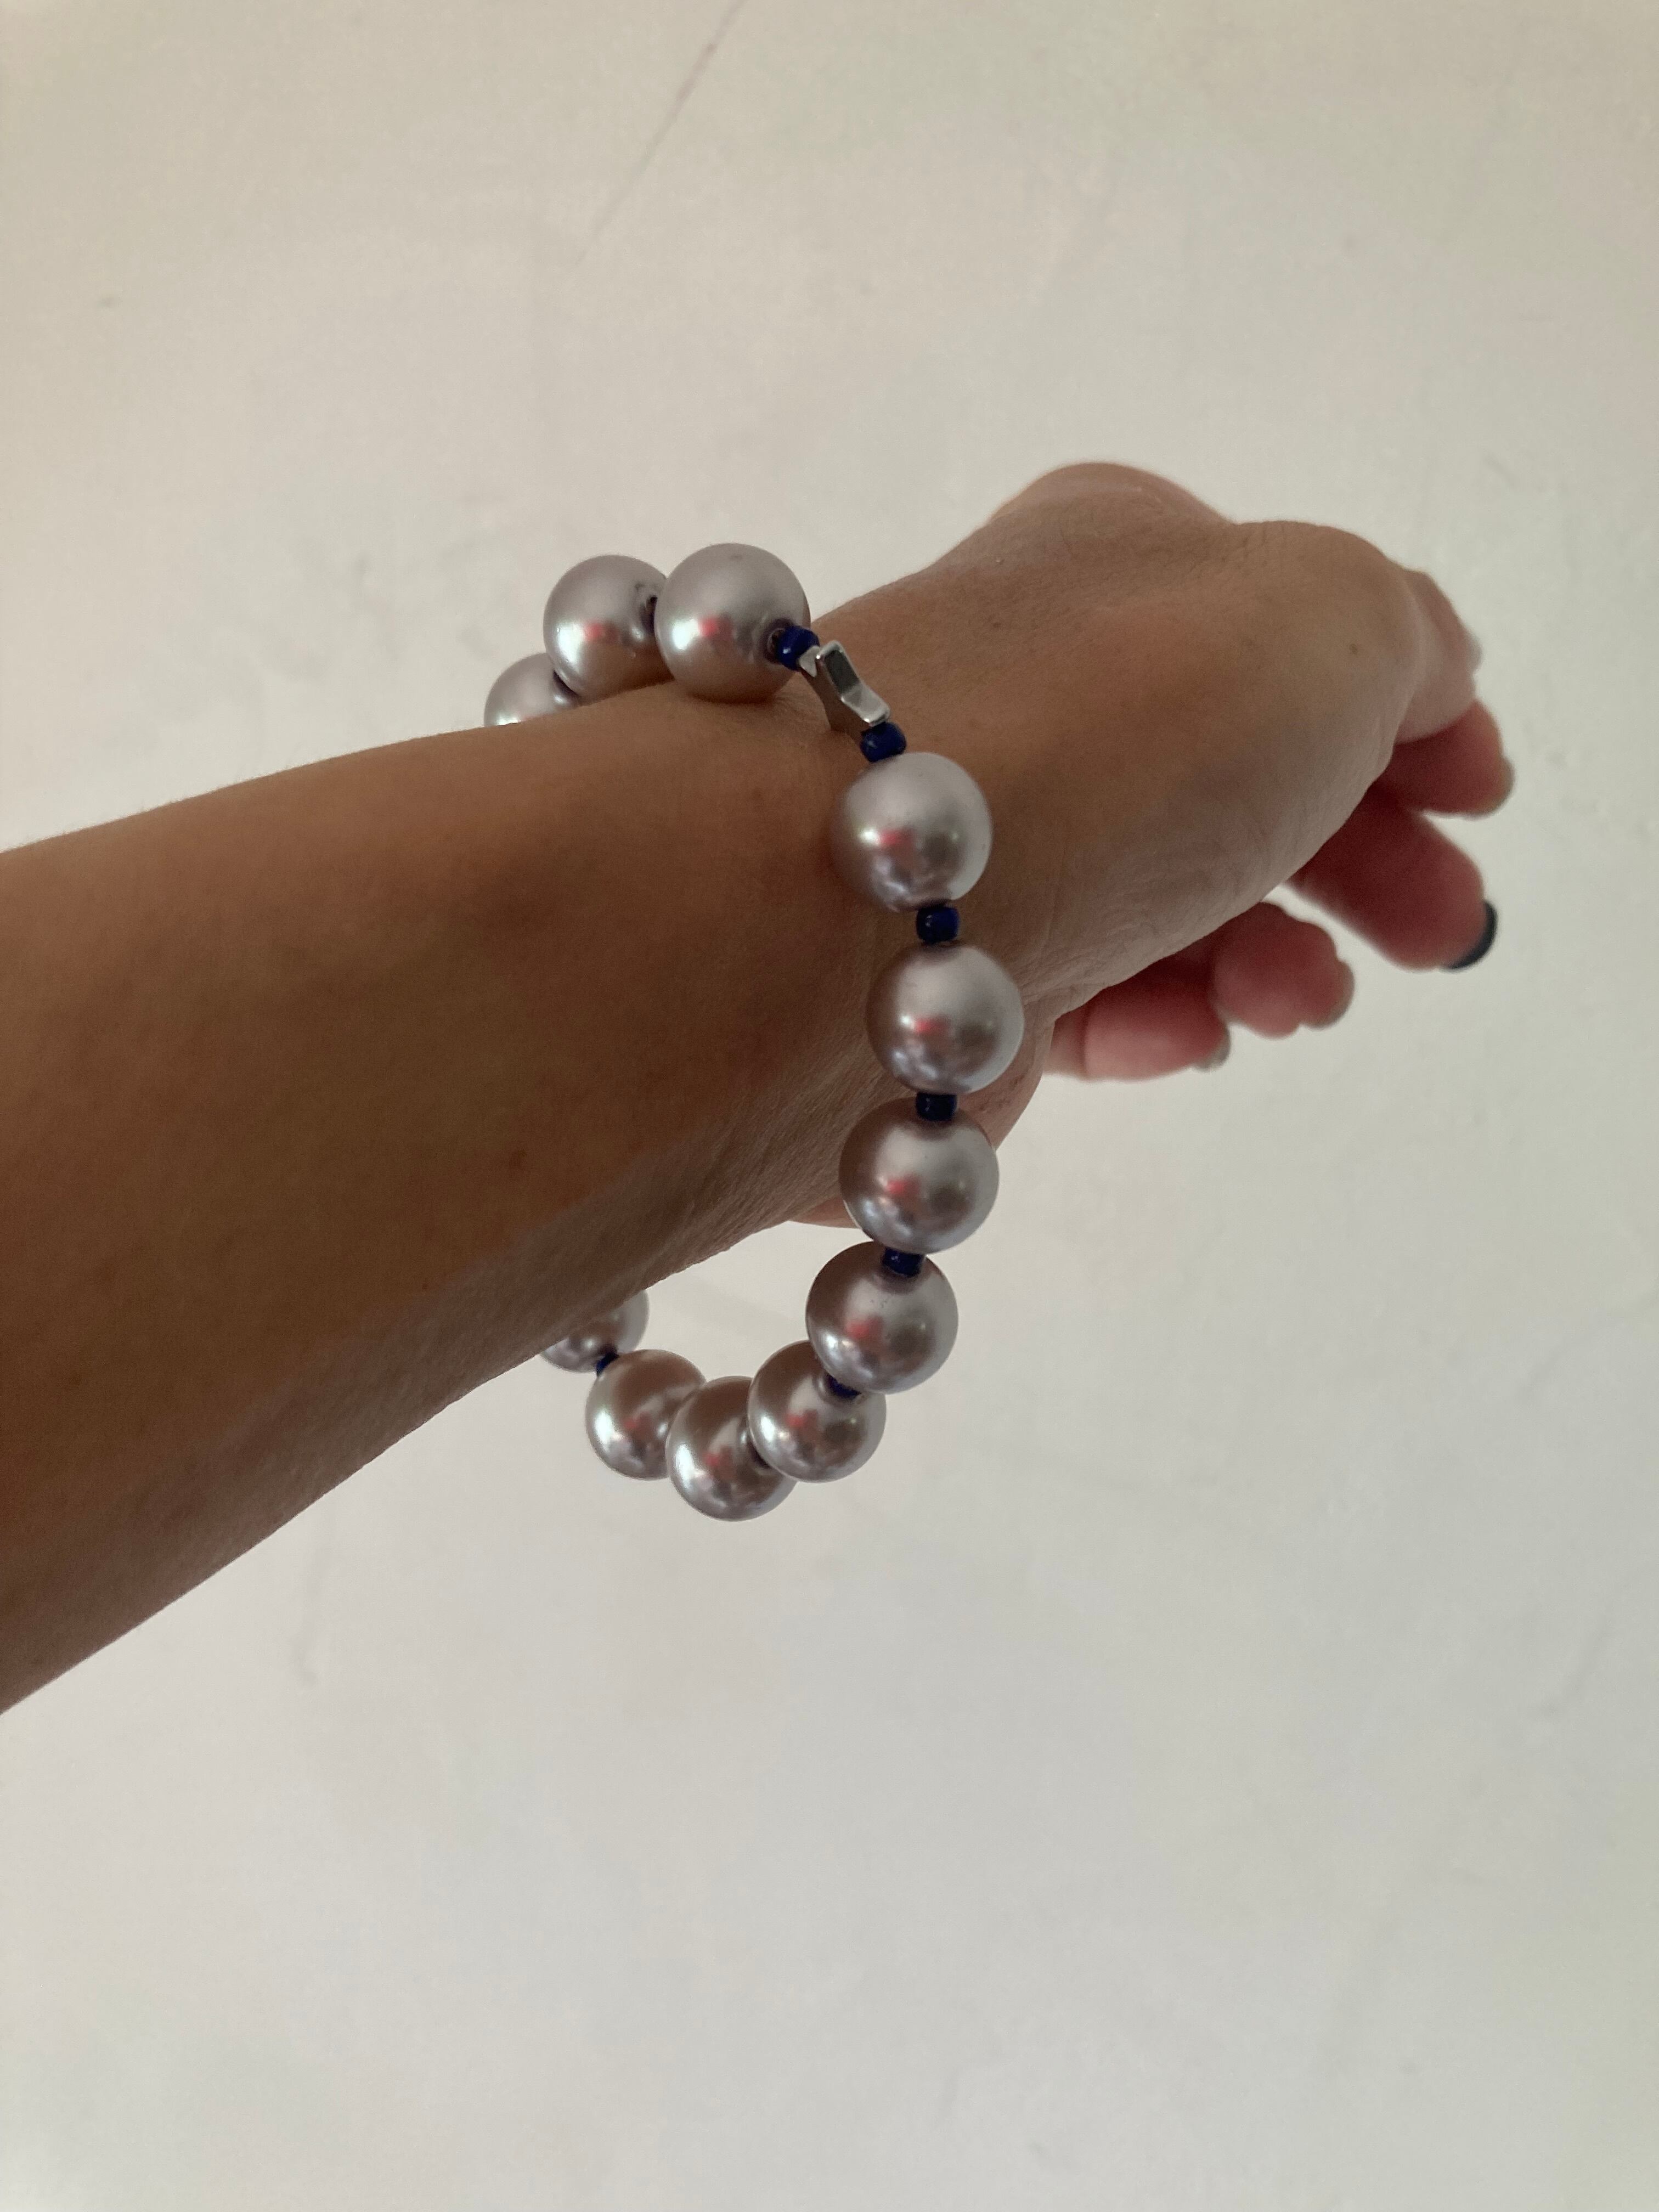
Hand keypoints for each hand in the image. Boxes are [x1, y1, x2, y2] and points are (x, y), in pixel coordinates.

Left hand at [819, 462, 1505, 1106]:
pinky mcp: (932, 967)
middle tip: (1437, 931)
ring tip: (1303, 998)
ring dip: (1263, 954)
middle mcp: (1040, 682)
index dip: (1404, 714)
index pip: (1286, 628)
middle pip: (1232, 776)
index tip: (1478, 805)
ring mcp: (982, 829)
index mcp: (1119, 559)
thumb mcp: (1333, 616)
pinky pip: (1074, 993)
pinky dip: (1149, 1017)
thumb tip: (1418, 681)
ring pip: (1157, 898)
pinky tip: (1188, 1032)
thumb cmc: (1122, 718)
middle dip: (1357, 859)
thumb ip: (1403, 641)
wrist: (855, 887)